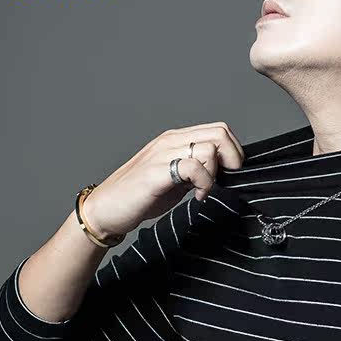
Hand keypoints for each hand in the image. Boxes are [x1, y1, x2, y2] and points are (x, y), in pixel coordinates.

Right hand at [82, 120, 244, 238]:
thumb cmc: (139, 196)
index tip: (229, 175)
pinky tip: (197, 197)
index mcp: (176, 140)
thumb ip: (197, 171)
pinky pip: (192, 167)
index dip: (233, 152)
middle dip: (232, 160)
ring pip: (209, 149)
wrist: (106, 209)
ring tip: (203, 192)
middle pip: (220, 133)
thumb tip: (224, 175)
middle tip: (223, 182)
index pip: (219, 130)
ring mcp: (162, 154)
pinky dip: (203, 184)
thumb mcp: (176, 180)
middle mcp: (170, 141)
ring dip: (214, 174)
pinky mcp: (156, 172)